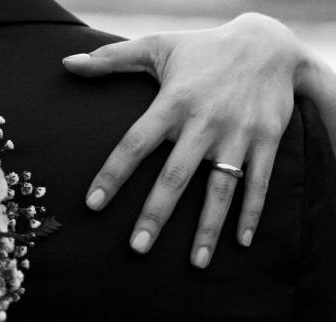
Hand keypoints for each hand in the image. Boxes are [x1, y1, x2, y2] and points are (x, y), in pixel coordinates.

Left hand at [63, 13, 307, 267]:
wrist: (270, 43)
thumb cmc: (203, 49)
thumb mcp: (157, 46)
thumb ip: (110, 58)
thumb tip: (65, 62)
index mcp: (173, 102)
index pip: (134, 144)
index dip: (112, 174)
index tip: (92, 204)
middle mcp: (204, 122)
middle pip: (175, 176)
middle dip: (156, 214)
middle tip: (137, 249)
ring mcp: (238, 134)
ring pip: (220, 188)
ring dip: (208, 227)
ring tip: (195, 263)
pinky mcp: (267, 140)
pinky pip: (260, 183)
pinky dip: (252, 213)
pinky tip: (242, 242)